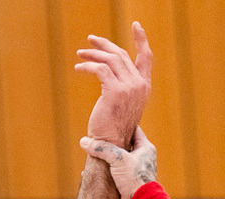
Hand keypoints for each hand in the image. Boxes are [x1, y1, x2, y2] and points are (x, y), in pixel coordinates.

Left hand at [75, 22, 151, 148]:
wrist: (111, 147)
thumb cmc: (112, 130)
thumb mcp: (121, 105)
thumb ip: (121, 86)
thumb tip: (107, 71)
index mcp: (144, 88)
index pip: (146, 58)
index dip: (141, 40)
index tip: (136, 26)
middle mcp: (139, 86)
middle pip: (121, 55)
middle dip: (104, 46)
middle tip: (90, 42)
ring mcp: (128, 88)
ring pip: (110, 60)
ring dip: (92, 55)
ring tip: (79, 55)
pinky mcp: (114, 91)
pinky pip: (99, 70)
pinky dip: (87, 67)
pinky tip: (78, 69)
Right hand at [80, 126, 157, 198]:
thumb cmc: (135, 180)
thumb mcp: (118, 159)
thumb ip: (101, 148)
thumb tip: (84, 142)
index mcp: (145, 148)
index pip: (133, 130)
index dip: (121, 127)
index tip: (108, 125)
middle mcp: (143, 158)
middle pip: (125, 145)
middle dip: (111, 144)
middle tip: (98, 139)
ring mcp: (136, 171)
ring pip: (119, 160)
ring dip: (107, 159)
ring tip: (94, 155)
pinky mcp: (129, 183)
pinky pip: (117, 173)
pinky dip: (107, 172)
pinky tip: (96, 172)